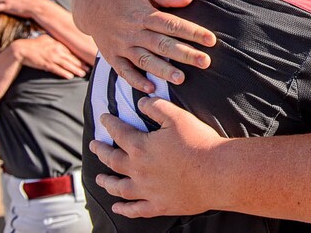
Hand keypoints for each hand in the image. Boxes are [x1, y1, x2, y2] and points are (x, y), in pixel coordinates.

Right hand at [12, 35, 89, 78]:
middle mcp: (56, 50)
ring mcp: (51, 57)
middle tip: (89, 68)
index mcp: (57, 44)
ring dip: (75, 69)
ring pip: (66, 64)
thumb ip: (55, 41)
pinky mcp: (45, 64)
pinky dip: (64, 73)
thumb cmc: (33, 45)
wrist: (20, 49)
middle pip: (71, 58)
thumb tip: (62, 44)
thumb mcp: (46, 39)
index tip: (86, 60)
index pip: (71, 52)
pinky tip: (70, 76)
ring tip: (83, 73)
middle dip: (81, 64)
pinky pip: (57, 69)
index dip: (79, 57)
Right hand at [77, 0, 216, 92]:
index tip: (211, 40)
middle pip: (163, 45)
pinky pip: (124, 71)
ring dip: (163, 70)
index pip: (172, 24)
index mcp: (144, 14)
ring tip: (181, 79)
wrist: (90, 3)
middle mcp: (134, 32)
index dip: (192, 32)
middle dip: (185, 54)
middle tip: (205, 62)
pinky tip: (150, 88)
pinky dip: (135, 80)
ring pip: (145, 60)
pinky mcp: (112, 57)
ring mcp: (122, 46)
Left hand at [90, 97, 225, 217]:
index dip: (109, 123)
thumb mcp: (177, 117)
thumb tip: (140, 102)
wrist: (217, 172)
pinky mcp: (159, 205)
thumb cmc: (199, 142)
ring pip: (119, 187)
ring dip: (106, 181)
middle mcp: (138, 170)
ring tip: (99, 178)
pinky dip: (124, 209)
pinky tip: (117, 207)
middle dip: (101, 151)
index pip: (118, 132)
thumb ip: (156, 107)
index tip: (103, 118)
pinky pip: (136, 209)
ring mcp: (147, 190)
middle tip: (93, 146)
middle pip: (112, 160)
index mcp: (141, 147)